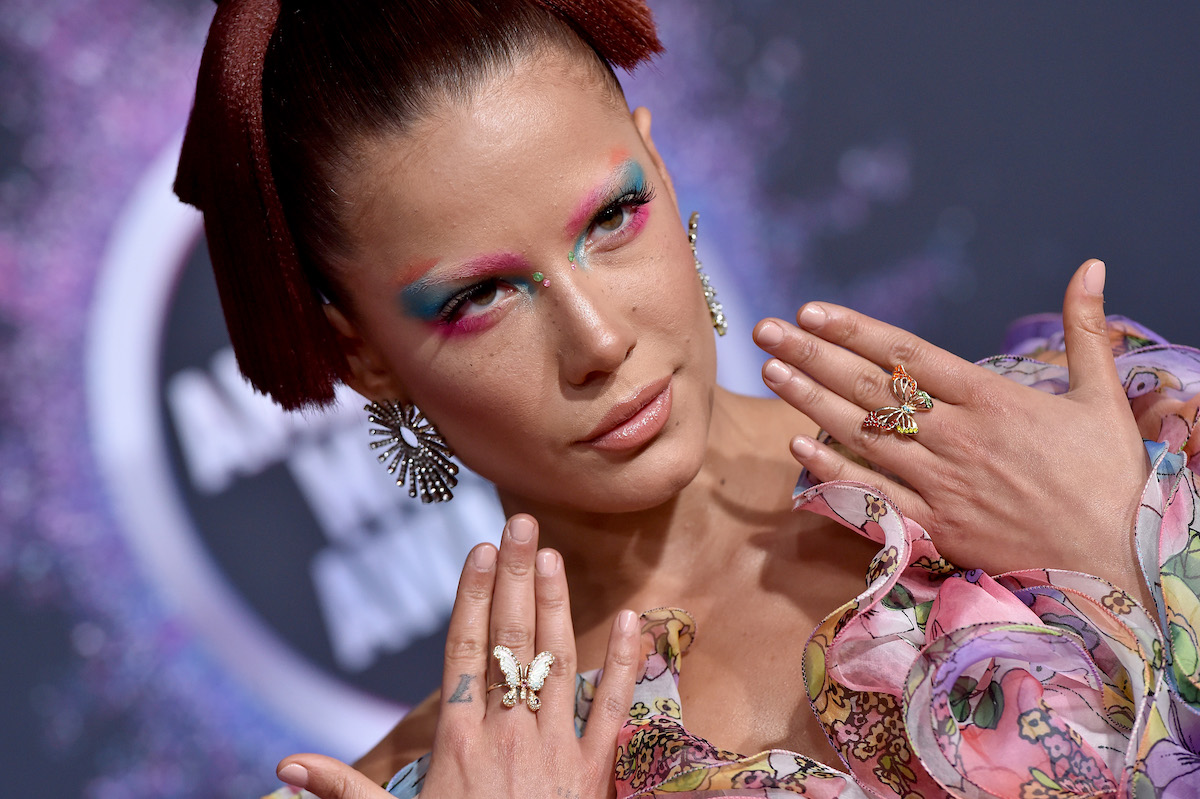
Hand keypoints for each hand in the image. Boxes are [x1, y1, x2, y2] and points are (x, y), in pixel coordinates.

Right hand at [273, 514, 640, 798]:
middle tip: (520, 523)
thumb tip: (284, 768)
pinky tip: (631, 620)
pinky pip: (613, 711)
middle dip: (513, 579)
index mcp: (460, 744)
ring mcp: (555, 750)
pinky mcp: (594, 773)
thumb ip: (345, 792)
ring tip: (551, 555)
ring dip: (555, 605)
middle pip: (510, 642)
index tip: (479, 549)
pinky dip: (626, 665)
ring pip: (558, 664)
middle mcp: (508, 736)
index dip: (472, 596)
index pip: (464, 651)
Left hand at [753, 260, 1150, 599]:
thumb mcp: (1102, 397)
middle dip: (813, 356)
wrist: (1119, 564)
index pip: (908, 355)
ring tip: (770, 371)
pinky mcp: (936, 528)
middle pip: (872, 389)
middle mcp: (958, 438)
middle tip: (765, 331)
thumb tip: (1092, 264)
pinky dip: (834, 472)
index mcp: (993, 400)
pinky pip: (874, 495)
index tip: (811, 311)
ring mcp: (942, 484)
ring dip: (811, 402)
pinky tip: (797, 447)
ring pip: (863, 436)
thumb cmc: (1111, 479)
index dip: (855, 330)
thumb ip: (1085, 329)